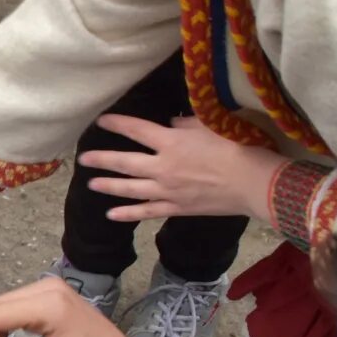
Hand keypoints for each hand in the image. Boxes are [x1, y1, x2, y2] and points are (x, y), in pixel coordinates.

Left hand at [80, 115, 286, 223]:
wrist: (253, 182)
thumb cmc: (237, 147)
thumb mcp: (211, 125)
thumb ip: (186, 124)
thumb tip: (170, 124)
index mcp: (171, 142)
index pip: (136, 130)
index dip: (117, 124)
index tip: (101, 122)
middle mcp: (162, 167)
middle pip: (124, 162)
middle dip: (101, 159)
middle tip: (83, 158)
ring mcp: (167, 190)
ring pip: (129, 189)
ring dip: (108, 186)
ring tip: (91, 184)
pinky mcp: (176, 208)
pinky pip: (146, 212)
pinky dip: (127, 214)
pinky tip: (112, 215)